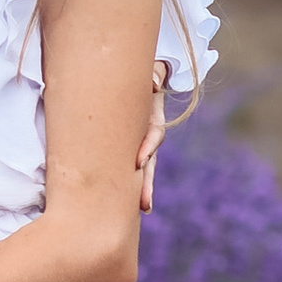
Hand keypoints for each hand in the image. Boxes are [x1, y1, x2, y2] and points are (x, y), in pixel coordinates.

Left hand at [137, 60, 170, 214]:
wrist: (139, 78)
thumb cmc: (138, 75)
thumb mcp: (148, 72)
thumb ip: (153, 75)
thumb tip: (153, 82)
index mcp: (150, 115)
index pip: (153, 135)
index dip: (147, 147)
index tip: (138, 162)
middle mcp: (148, 132)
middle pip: (150, 161)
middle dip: (146, 182)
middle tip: (144, 204)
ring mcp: (140, 142)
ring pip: (142, 169)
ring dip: (142, 189)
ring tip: (144, 208)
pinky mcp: (128, 147)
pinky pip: (129, 168)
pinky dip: (133, 185)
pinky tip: (137, 204)